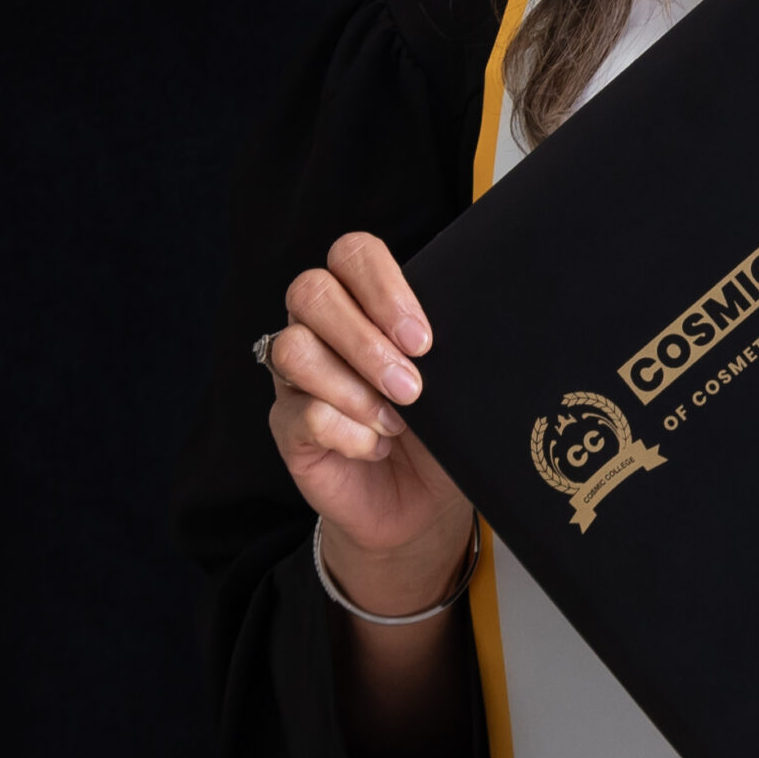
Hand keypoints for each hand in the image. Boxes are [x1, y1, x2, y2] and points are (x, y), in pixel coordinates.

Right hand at [264, 231, 473, 616]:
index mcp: (364, 303)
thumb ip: (450, 349)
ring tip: (398, 419)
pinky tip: (376, 445)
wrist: (422, 504)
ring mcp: (297, 377)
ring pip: (293, 348)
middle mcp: (322, 329)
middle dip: (365, 338)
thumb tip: (472, 327)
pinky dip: (347, 431)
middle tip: (412, 385)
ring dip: (352, 385)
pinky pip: (300, 412)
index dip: (382, 286)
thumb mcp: (455, 384)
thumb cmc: (440, 432)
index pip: (352, 254)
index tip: (422, 338)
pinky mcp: (286, 426)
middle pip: (311, 291)